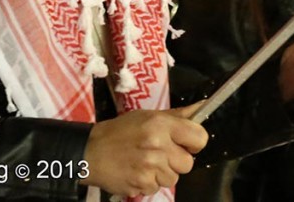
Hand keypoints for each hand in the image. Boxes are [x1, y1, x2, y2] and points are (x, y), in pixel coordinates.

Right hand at [81, 103, 207, 195]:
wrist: (90, 151)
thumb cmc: (120, 131)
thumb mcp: (148, 116)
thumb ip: (177, 115)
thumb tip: (203, 106)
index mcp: (161, 125)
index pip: (199, 137)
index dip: (195, 142)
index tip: (187, 143)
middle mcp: (158, 146)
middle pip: (188, 163)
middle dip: (176, 160)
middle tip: (161, 153)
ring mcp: (149, 167)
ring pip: (173, 178)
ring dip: (162, 173)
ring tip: (145, 162)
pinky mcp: (141, 184)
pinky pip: (157, 188)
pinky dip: (149, 182)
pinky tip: (137, 171)